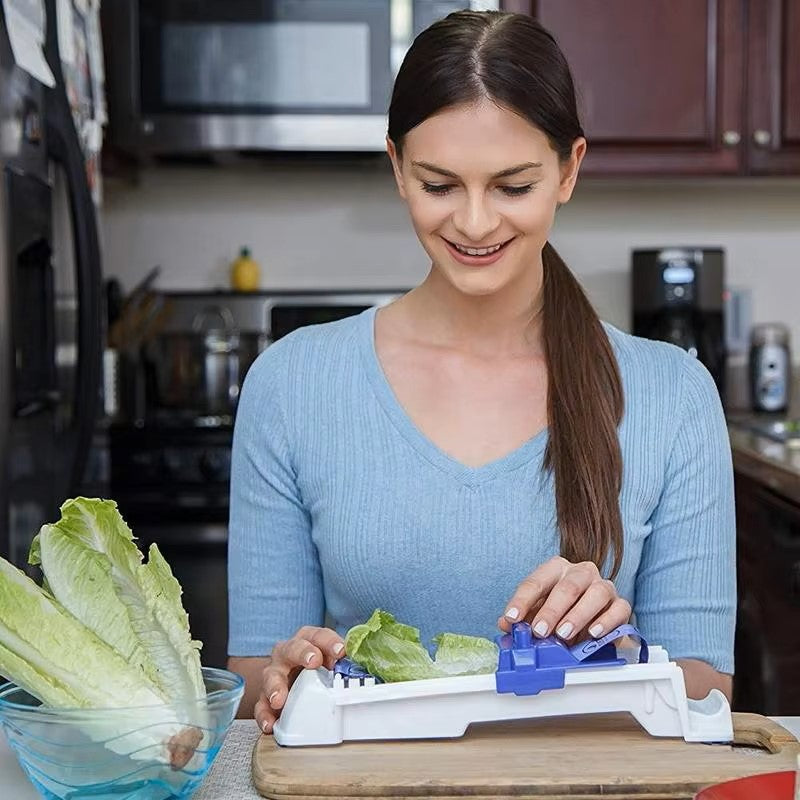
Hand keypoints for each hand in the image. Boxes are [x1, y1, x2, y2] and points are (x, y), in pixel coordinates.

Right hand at [255, 626, 344, 734]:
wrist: (289, 678)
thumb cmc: (315, 667)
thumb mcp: (330, 661)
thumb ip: (343, 664)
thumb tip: (364, 669)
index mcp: (307, 640)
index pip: (317, 636)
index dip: (329, 642)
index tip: (340, 651)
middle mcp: (288, 653)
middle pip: (292, 648)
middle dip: (303, 653)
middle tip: (313, 661)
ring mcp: (274, 674)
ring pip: (271, 675)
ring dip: (275, 686)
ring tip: (280, 699)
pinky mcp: (265, 696)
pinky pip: (261, 705)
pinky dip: (264, 715)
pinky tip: (270, 724)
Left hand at [498, 556, 630, 641]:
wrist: (594, 621)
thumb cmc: (562, 612)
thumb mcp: (538, 613)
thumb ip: (522, 619)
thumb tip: (506, 625)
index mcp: (556, 569)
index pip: (536, 581)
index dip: (521, 600)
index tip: (512, 618)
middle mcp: (581, 572)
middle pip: (568, 586)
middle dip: (551, 610)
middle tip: (539, 631)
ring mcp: (604, 586)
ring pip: (596, 593)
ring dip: (578, 615)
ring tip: (563, 634)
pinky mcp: (621, 604)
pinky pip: (619, 609)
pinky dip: (606, 622)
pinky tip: (593, 633)